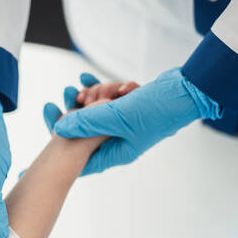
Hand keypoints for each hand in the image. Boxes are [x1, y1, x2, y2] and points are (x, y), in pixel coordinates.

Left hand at [52, 68, 221, 174]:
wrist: (189, 89)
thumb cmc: (158, 108)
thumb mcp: (118, 115)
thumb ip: (87, 122)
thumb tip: (58, 128)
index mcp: (117, 152)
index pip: (82, 158)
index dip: (62, 147)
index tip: (47, 131)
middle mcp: (119, 141)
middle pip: (85, 132)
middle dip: (75, 112)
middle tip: (67, 94)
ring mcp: (124, 124)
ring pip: (96, 112)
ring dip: (91, 96)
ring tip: (88, 86)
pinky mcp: (130, 108)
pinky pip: (106, 99)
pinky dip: (100, 88)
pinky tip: (90, 78)